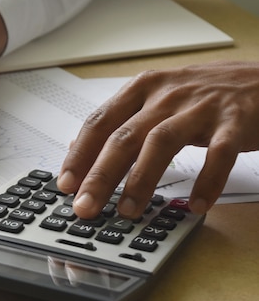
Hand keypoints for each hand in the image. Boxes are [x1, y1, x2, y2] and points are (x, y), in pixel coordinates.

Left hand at [57, 60, 258, 218]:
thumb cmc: (204, 93)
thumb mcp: (156, 98)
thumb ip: (120, 122)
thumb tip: (78, 148)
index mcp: (142, 89)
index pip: (100, 122)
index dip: (79, 154)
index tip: (65, 183)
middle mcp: (165, 95)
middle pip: (123, 137)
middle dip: (99, 175)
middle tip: (85, 206)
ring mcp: (200, 106)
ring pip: (161, 143)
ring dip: (141, 180)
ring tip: (128, 210)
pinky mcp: (235, 120)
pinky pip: (218, 154)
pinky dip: (207, 181)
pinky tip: (197, 205)